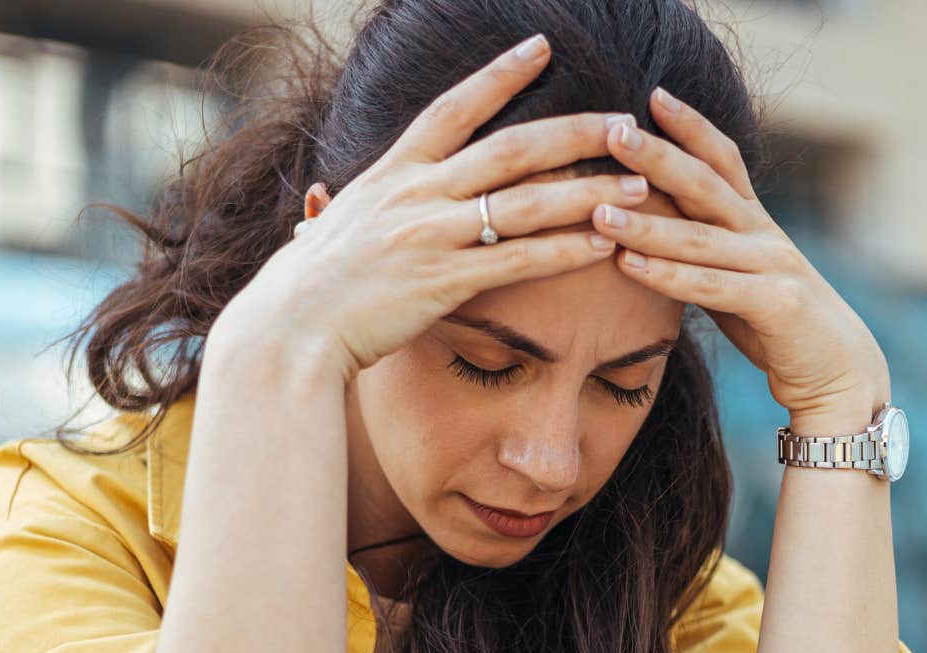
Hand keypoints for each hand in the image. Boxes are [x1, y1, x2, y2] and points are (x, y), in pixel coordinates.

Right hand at [208, 33, 648, 383]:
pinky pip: (520, 261)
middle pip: (511, 148)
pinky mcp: (445, 282)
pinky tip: (605, 244)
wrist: (288, 331)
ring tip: (639, 186)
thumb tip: (323, 201)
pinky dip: (566, 250)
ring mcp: (432, 236)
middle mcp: (416, 194)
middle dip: (575, 132)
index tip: (542, 47)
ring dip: (589, 192)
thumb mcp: (326, 230)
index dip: (499, 75)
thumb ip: (341, 209)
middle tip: (625, 123)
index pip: (454, 107)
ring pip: (527, 202)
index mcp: (392, 172)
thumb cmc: (305, 289)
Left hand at [591, 87, 890, 419]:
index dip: (691, 126)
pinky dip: (665, 275)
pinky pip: (710, 287)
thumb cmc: (775, 325)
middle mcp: (765, 234)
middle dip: (658, 156)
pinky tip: (626, 263)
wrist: (838, 374)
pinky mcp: (775, 305)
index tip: (651, 97)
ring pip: (700, 237)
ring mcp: (773, 266)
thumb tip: (645, 227)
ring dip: (646, 222)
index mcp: (755, 221)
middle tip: (612, 132)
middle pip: (706, 184)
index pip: (723, 159)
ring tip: (598, 209)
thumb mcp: (735, 277)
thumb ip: (701, 250)